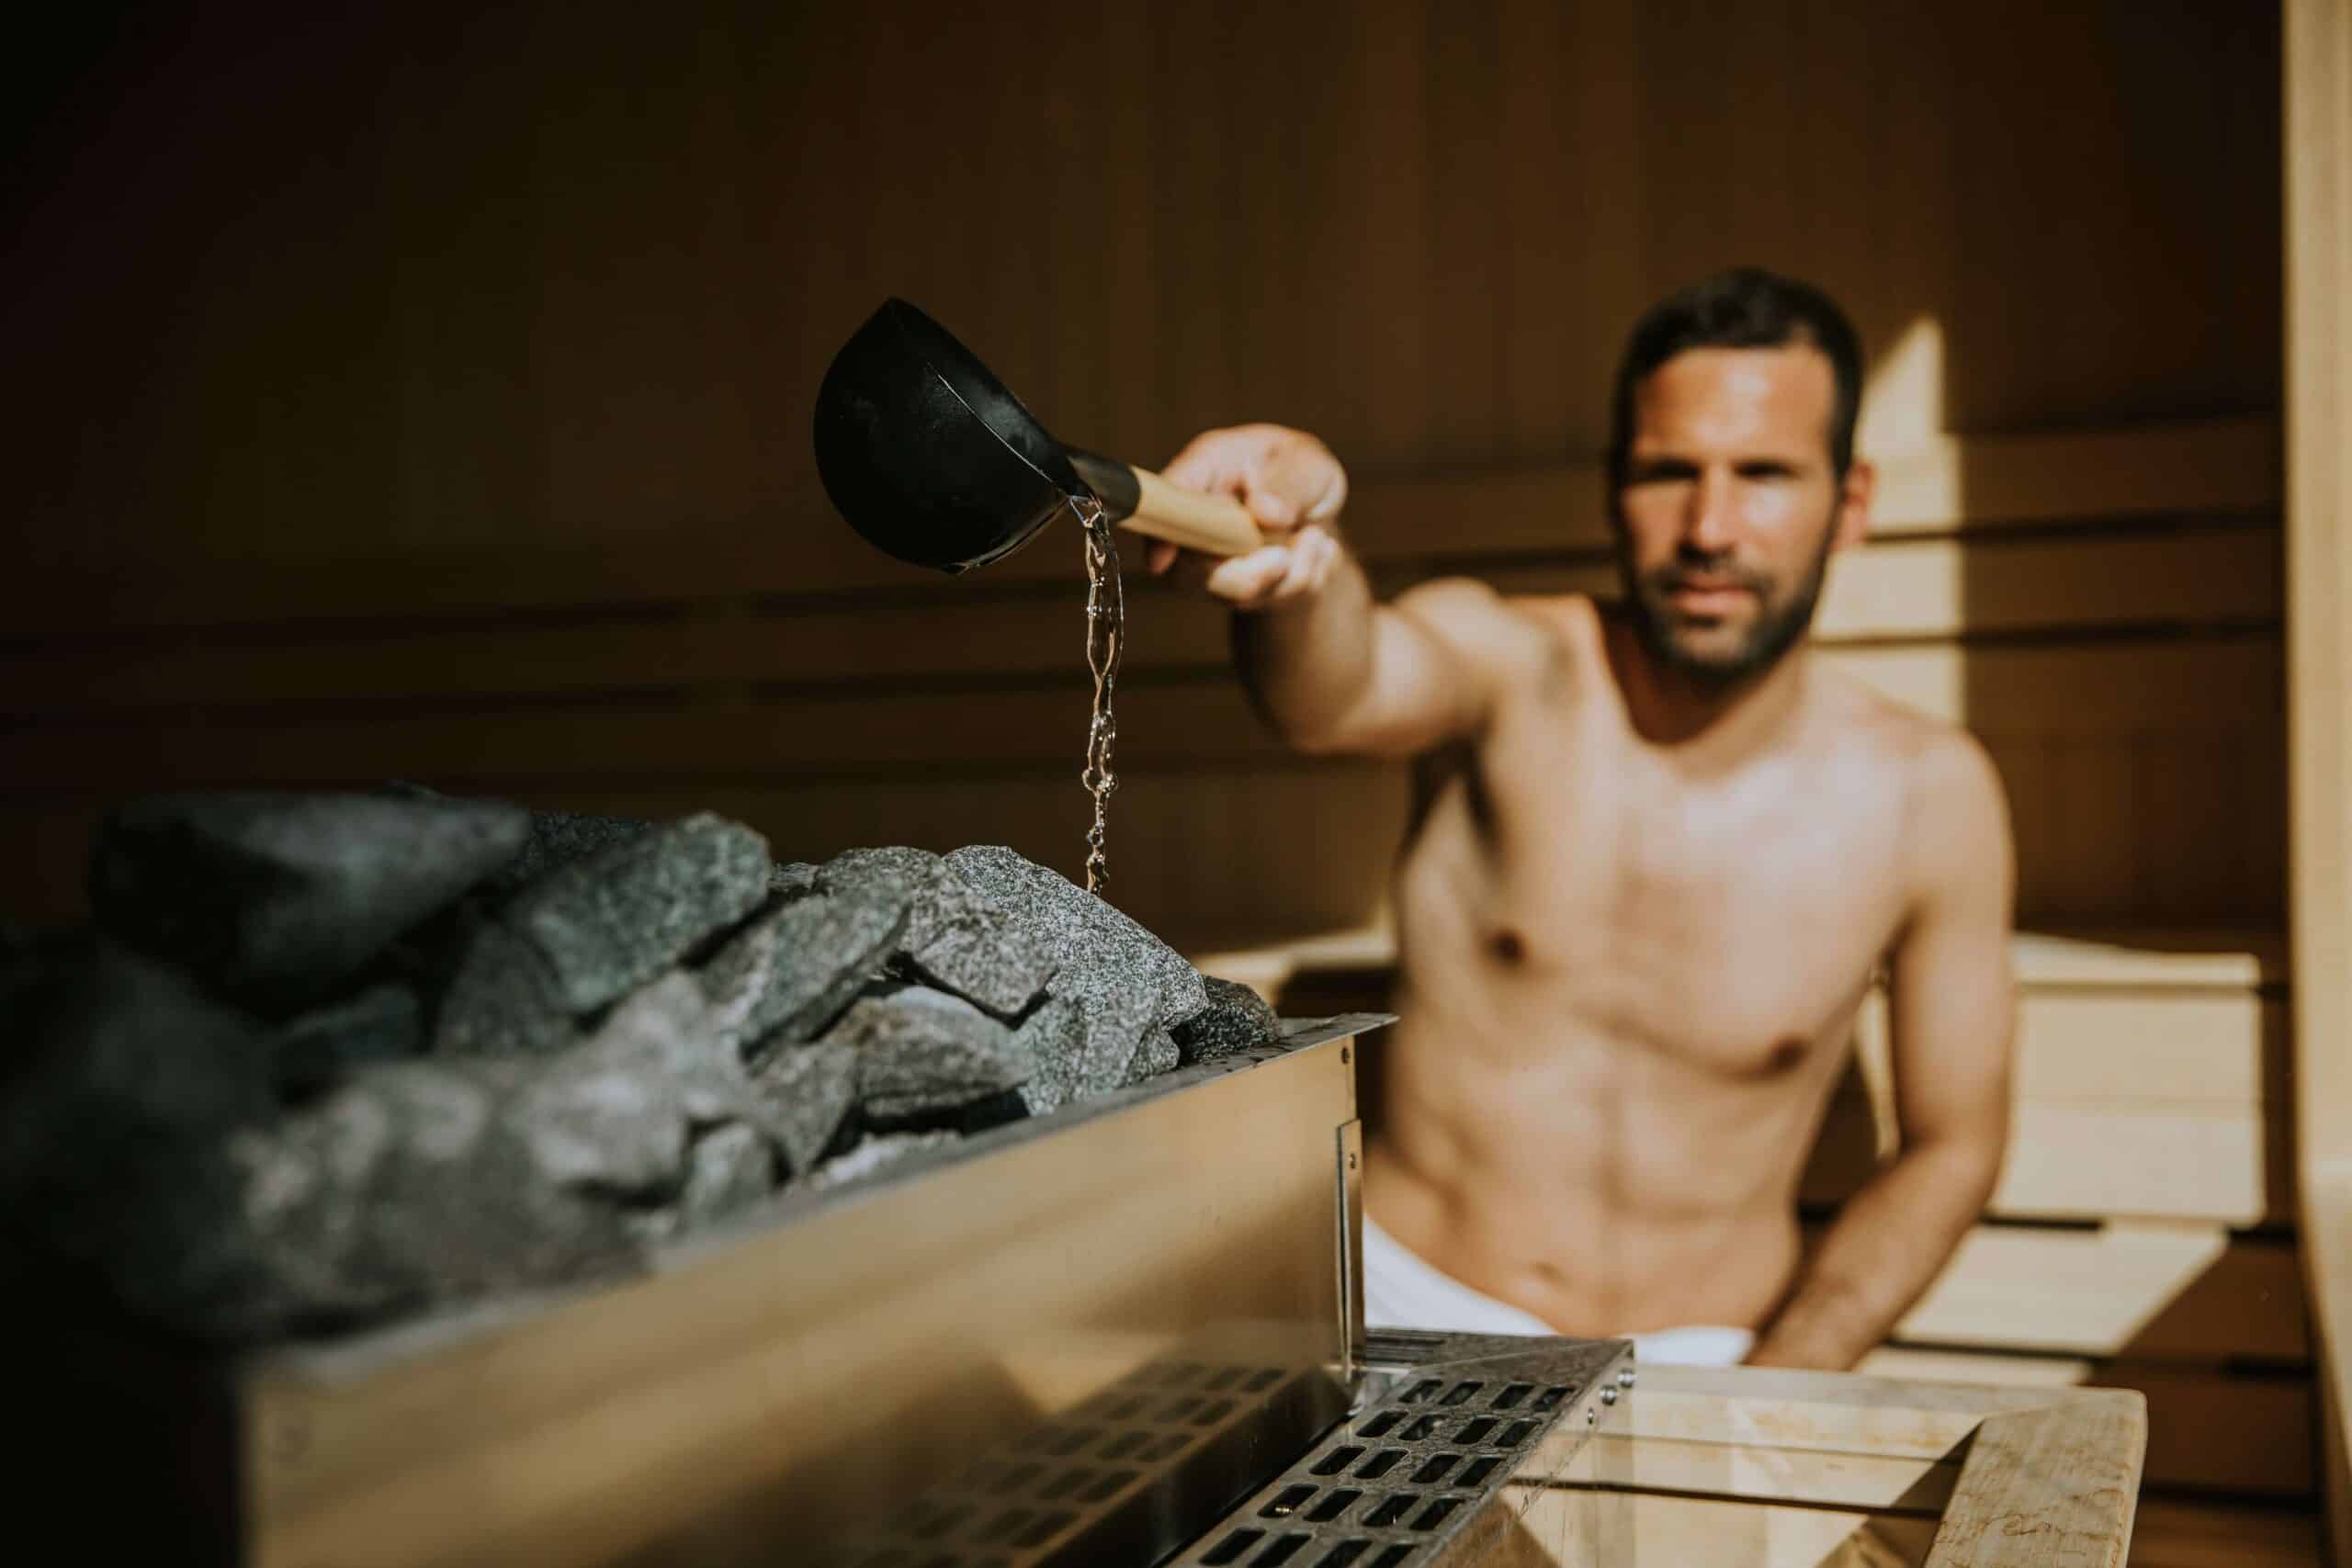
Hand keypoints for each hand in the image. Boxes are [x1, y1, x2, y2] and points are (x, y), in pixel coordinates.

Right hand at [1148, 423, 1349, 608]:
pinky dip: (1306, 578)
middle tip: (1285, 558)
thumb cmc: (1300, 472)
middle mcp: (1197, 521)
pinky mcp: (1236, 592)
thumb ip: (1289, 482)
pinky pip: (1273, 600)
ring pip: (1236, 593)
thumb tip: (1264, 513)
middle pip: (1189, 570)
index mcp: (1205, 470)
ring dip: (1292, 571)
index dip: (1158, 533)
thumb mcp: (1307, 462)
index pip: (1164, 503)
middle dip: (1245, 575)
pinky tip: (1316, 550)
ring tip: (1316, 537)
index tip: (1162, 561)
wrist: (1316, 514)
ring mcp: (1211, 563)